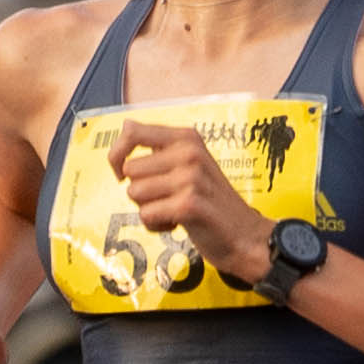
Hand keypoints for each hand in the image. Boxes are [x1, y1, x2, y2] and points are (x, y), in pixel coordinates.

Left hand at [107, 119, 287, 280]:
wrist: (246, 236)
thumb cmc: (212, 202)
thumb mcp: (189, 165)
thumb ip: (160, 148)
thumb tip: (125, 127)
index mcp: (187, 138)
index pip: (132, 131)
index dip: (117, 154)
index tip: (121, 172)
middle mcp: (189, 152)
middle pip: (130, 171)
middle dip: (141, 191)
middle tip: (168, 199)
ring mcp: (190, 178)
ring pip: (135, 193)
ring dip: (149, 210)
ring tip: (174, 211)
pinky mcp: (189, 204)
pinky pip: (147, 215)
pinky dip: (156, 226)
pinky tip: (178, 224)